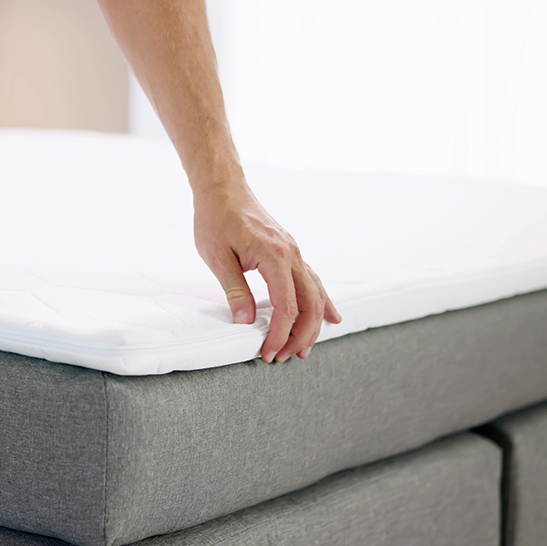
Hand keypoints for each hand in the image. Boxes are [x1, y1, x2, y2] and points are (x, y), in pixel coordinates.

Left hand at [193, 171, 340, 363]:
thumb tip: (246, 322)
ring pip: (316, 294)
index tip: (268, 353)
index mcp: (275, 257)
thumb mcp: (217, 257)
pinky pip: (313, 281)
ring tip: (303, 349)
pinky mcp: (291, 251)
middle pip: (309, 305)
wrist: (223, 188)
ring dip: (313, 324)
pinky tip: (330, 316)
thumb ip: (235, 291)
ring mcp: (295, 252)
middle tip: (284, 358)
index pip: (286, 307)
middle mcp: (292, 255)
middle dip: (300, 336)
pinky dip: (321, 302)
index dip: (279, 335)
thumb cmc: (216, 218)